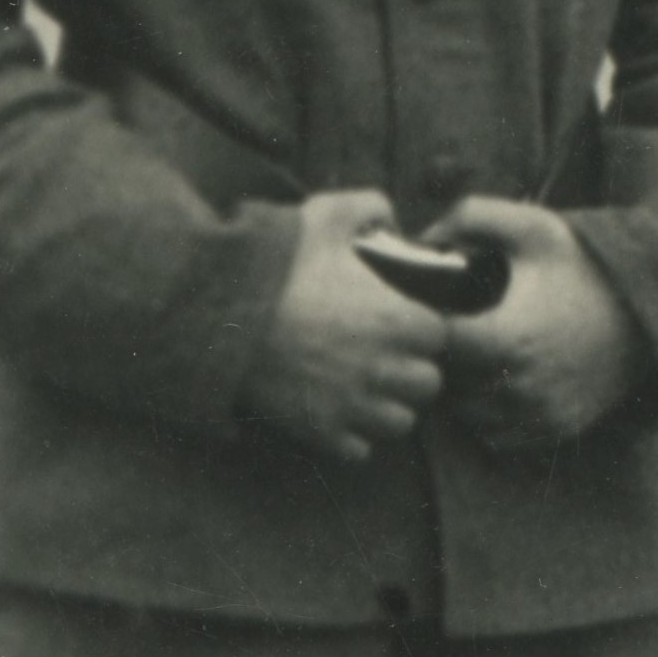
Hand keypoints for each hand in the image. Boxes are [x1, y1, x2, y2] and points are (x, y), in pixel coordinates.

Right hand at [239, 190, 448, 464]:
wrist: (216, 316)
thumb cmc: (274, 265)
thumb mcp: (324, 216)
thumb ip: (370, 206)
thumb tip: (391, 217)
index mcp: (397, 320)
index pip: (441, 336)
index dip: (423, 328)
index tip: (402, 321)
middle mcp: (384, 369)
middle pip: (428, 384)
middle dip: (412, 370)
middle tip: (384, 355)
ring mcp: (354, 406)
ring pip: (400, 423)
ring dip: (387, 406)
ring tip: (363, 386)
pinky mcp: (322, 433)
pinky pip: (359, 450)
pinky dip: (351, 435)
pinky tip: (333, 409)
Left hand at [431, 200, 646, 454]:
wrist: (656, 309)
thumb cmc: (588, 265)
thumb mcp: (533, 227)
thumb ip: (471, 216)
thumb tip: (422, 238)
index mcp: (505, 340)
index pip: (435, 345)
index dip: (429, 323)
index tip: (442, 304)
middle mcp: (519, 389)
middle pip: (447, 383)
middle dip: (445, 358)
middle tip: (459, 327)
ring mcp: (538, 415)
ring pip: (468, 415)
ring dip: (464, 389)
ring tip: (480, 353)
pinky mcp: (556, 431)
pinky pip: (498, 435)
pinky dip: (492, 413)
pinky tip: (504, 378)